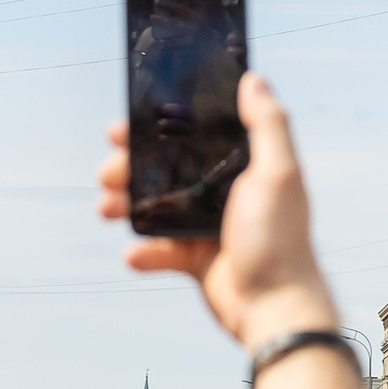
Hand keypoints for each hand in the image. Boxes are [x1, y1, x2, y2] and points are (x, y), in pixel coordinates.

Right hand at [100, 71, 339, 347]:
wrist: (274, 308)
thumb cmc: (281, 242)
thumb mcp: (278, 174)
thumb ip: (267, 126)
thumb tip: (254, 79)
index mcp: (245, 168)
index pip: (196, 137)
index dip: (161, 127)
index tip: (128, 124)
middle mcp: (226, 194)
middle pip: (168, 170)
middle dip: (132, 167)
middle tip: (108, 170)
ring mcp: (210, 227)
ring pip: (157, 208)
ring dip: (128, 206)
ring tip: (106, 207)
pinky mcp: (198, 260)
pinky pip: (160, 252)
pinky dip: (144, 252)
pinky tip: (134, 253)